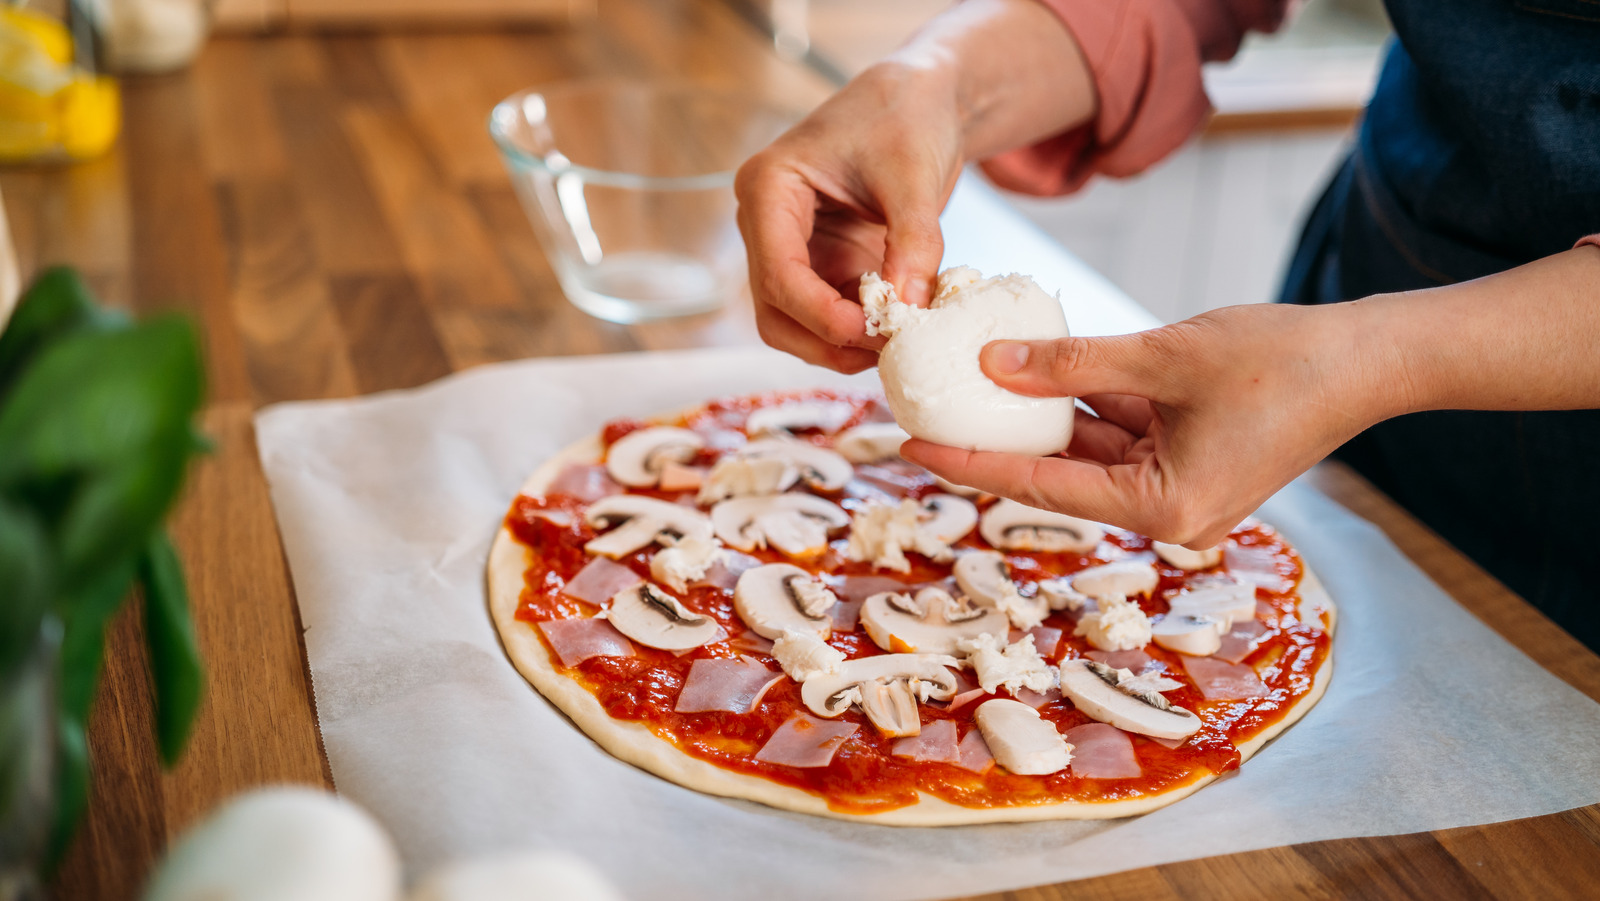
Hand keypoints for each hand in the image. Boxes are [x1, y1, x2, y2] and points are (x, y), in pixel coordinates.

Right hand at [735, 62, 962, 373]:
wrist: (917, 103)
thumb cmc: (906, 118)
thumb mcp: (915, 176)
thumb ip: (914, 243)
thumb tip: (907, 309)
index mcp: (768, 187)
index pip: (777, 272)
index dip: (821, 314)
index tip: (873, 332)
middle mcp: (766, 224)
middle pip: (774, 312)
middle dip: (827, 340)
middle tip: (888, 347)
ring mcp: (790, 249)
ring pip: (794, 325)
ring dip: (842, 346)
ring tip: (898, 340)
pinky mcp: (819, 265)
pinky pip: (828, 316)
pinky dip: (860, 332)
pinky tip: (900, 326)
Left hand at [901, 302, 1400, 546]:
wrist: (1370, 360)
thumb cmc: (1281, 359)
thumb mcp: (1162, 355)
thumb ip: (1072, 363)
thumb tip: (990, 364)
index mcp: (1162, 507)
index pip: (1040, 484)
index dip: (970, 461)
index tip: (910, 446)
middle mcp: (1168, 514)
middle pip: (1058, 475)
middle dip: (997, 438)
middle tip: (928, 413)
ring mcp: (1182, 492)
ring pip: (1089, 453)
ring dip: (1041, 418)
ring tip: (970, 386)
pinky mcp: (1192, 465)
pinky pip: (1122, 438)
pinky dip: (1087, 407)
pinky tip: (1039, 372)